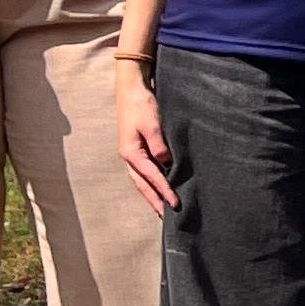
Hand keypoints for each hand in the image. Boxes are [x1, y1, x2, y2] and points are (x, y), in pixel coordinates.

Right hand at [117, 60, 174, 214]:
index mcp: (131, 153)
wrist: (131, 88)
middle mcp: (129, 157)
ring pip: (141, 180)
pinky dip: (151, 182)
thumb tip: (167, 164)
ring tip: (162, 208)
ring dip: (151, 194)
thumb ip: (159, 146)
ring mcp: (131, 153)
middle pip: (142, 185)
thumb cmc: (141, 105)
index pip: (151, 177)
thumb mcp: (152, 124)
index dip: (164, 191)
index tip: (175, 204)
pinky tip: (159, 187)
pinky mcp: (136, 148)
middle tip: (167, 216)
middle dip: (154, 201)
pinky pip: (143, 171)